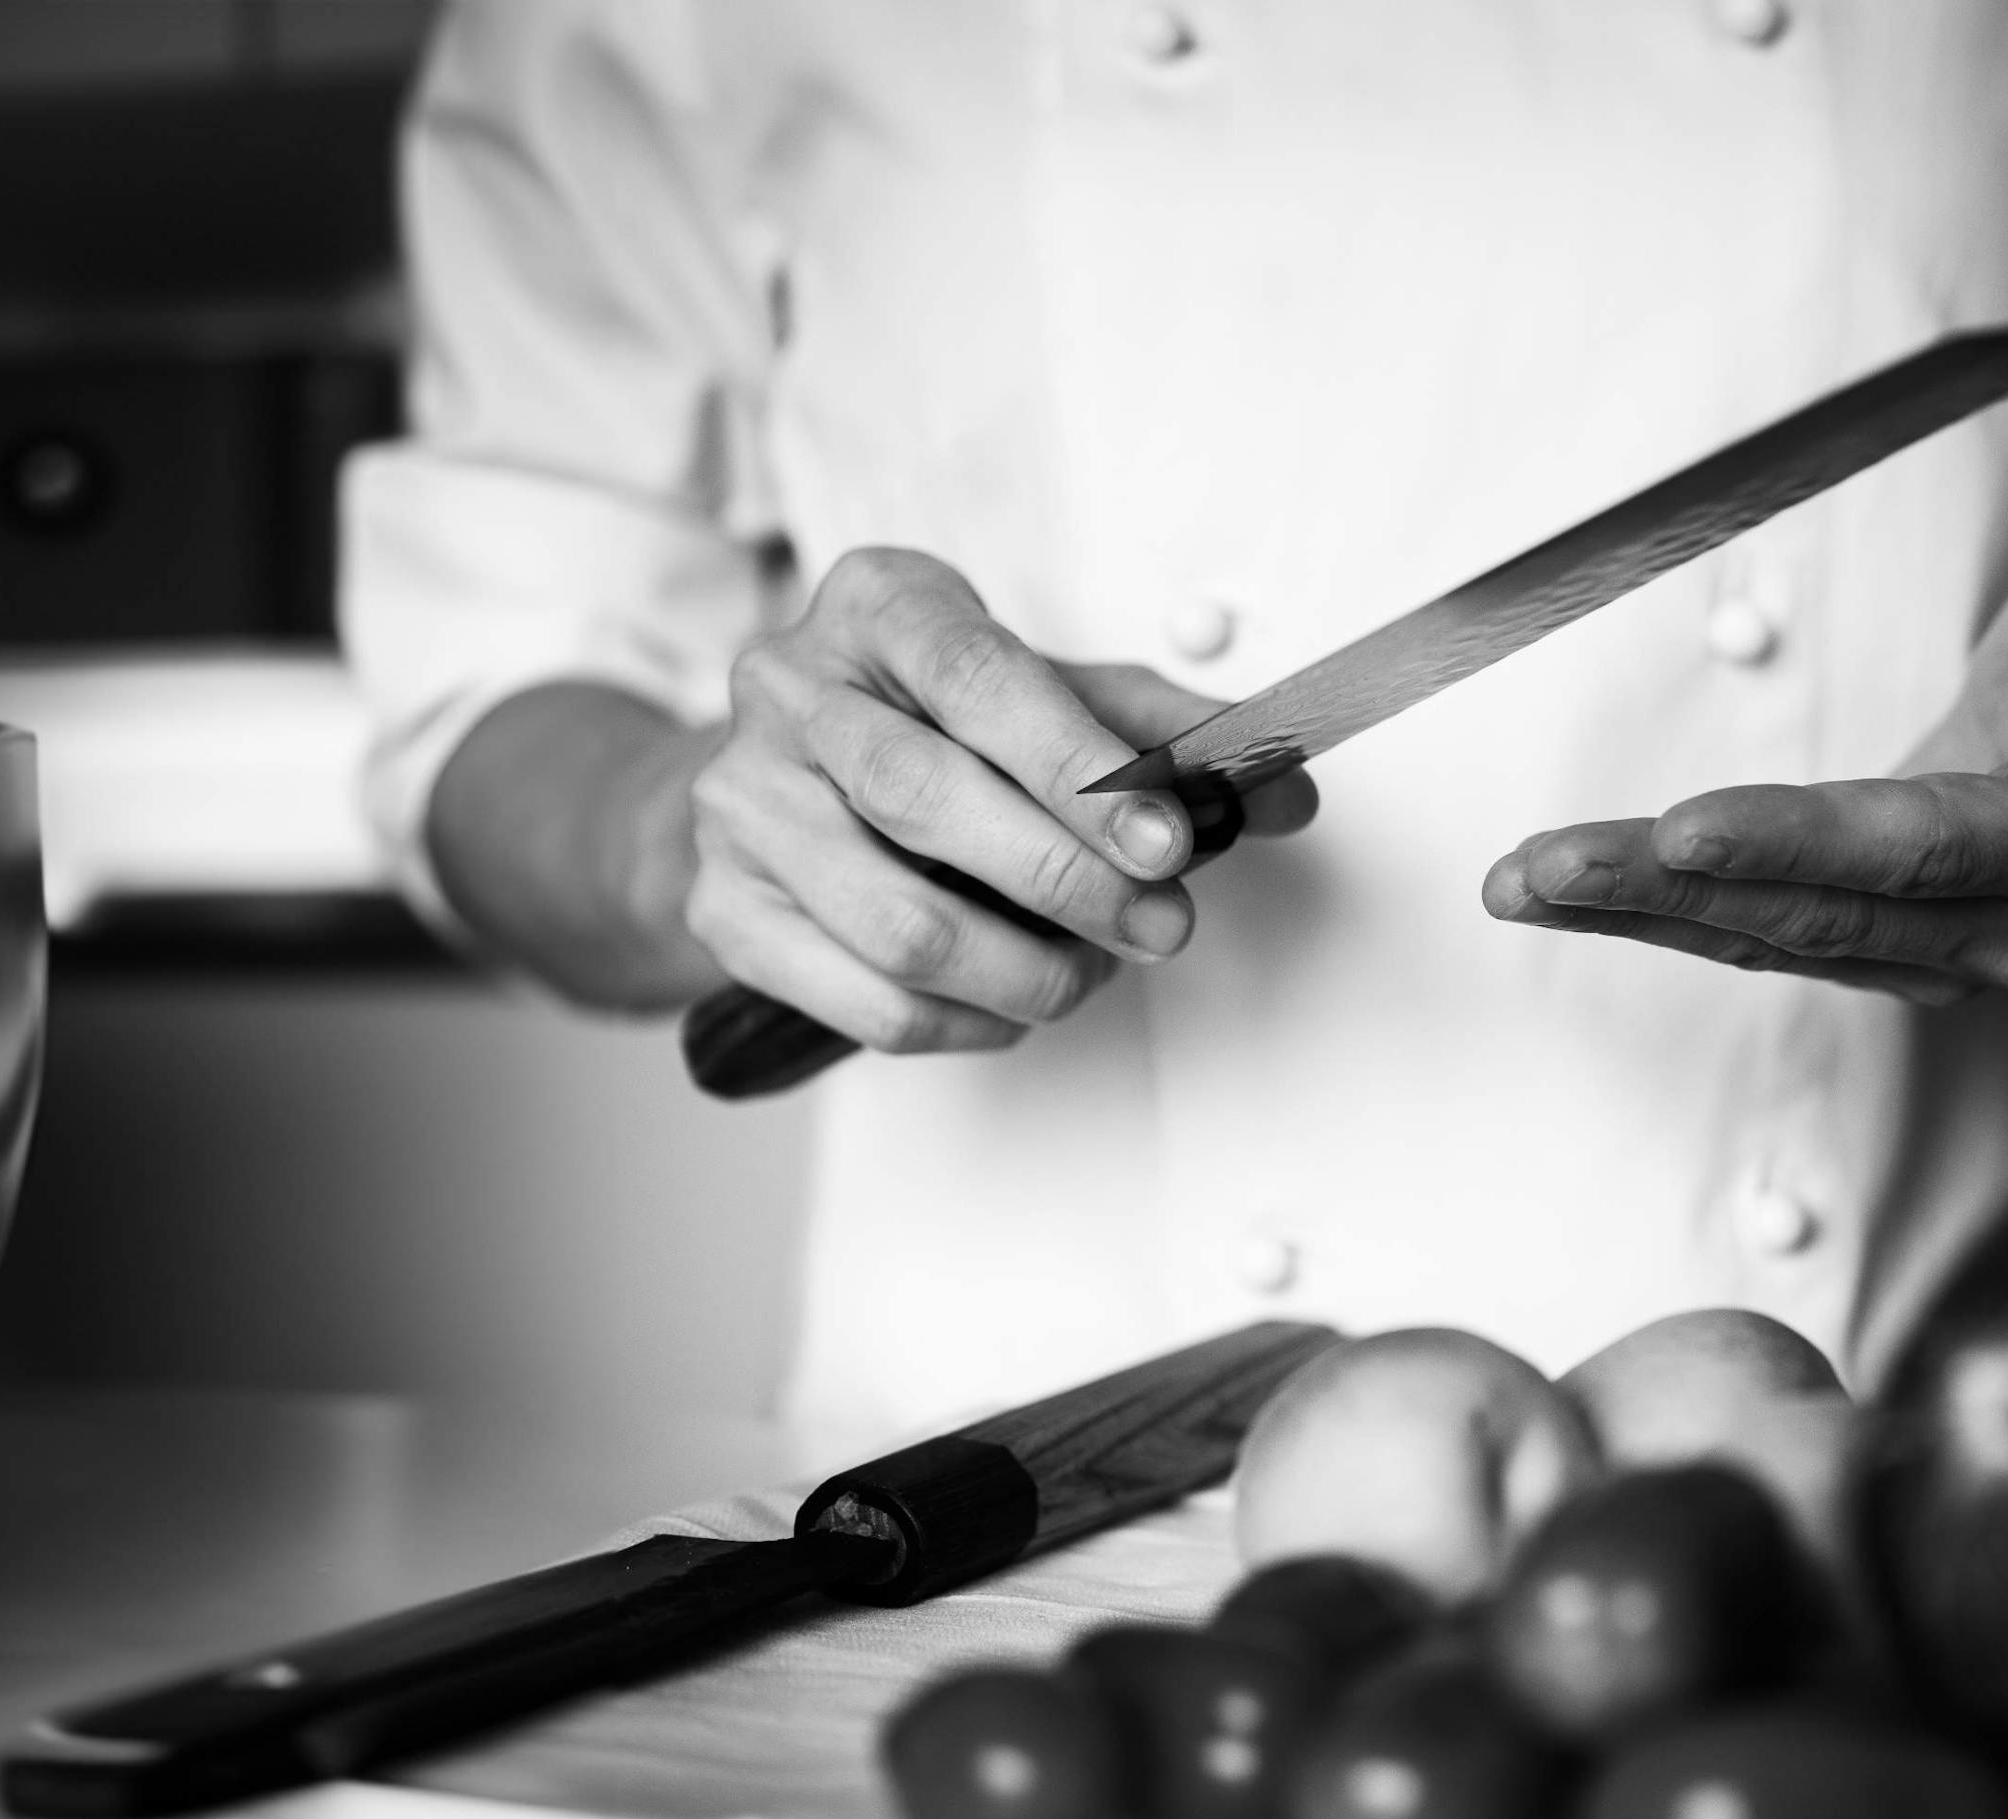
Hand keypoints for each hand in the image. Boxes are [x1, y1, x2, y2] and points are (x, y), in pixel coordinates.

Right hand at [688, 547, 1314, 1052]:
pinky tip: (1015, 1004)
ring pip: (899, 924)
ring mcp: (742, 803)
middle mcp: (788, 688)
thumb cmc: (935, 727)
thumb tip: (1284, 788)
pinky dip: (968, 1024)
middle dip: (1068, 881)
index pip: (984, 680)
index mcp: (879, 605)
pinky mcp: (724, 909)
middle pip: (928, 799)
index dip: (1081, 768)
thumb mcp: (1045, 693)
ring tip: (1091, 974)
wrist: (775, 780)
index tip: (1170, 842)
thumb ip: (1164, 732)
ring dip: (1026, 973)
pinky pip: (867, 1000)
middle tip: (1163, 927)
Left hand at [1485, 450, 2007, 1002]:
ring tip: (1516, 881)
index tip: (1687, 825)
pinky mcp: (1872, 954)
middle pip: (1824, 910)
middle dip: (1676, 887)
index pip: (1926, 846)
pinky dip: (1649, 914)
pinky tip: (1552, 894)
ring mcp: (1937, 958)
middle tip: (1545, 864)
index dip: (1806, 838)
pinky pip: (1746, 936)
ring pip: (1767, 936)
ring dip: (1636, 912)